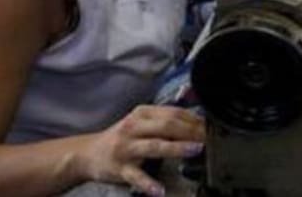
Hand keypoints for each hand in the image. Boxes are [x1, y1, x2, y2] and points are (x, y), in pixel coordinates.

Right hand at [74, 105, 203, 195]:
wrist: (88, 154)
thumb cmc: (123, 138)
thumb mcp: (142, 123)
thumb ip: (165, 121)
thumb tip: (198, 121)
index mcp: (142, 114)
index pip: (173, 113)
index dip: (195, 120)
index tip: (213, 127)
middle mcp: (133, 128)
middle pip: (167, 126)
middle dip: (191, 131)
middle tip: (210, 139)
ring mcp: (126, 148)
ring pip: (154, 146)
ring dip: (176, 148)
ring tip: (195, 150)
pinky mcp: (120, 169)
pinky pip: (136, 176)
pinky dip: (148, 184)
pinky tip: (159, 190)